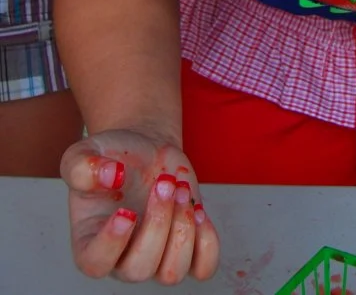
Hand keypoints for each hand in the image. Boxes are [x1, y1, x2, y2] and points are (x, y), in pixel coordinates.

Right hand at [61, 130, 219, 283]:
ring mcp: (156, 257)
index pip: (96, 263)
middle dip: (158, 224)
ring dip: (182, 228)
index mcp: (91, 241)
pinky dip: (207, 242)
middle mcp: (122, 258)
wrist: (145, 149)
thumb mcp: (84, 154)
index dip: (111, 243)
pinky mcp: (186, 248)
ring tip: (180, 190)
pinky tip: (197, 210)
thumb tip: (107, 176)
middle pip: (140, 269)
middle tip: (164, 184)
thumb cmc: (112, 157)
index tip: (126, 211)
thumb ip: (81, 166)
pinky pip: (203, 267)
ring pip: (172, 273)